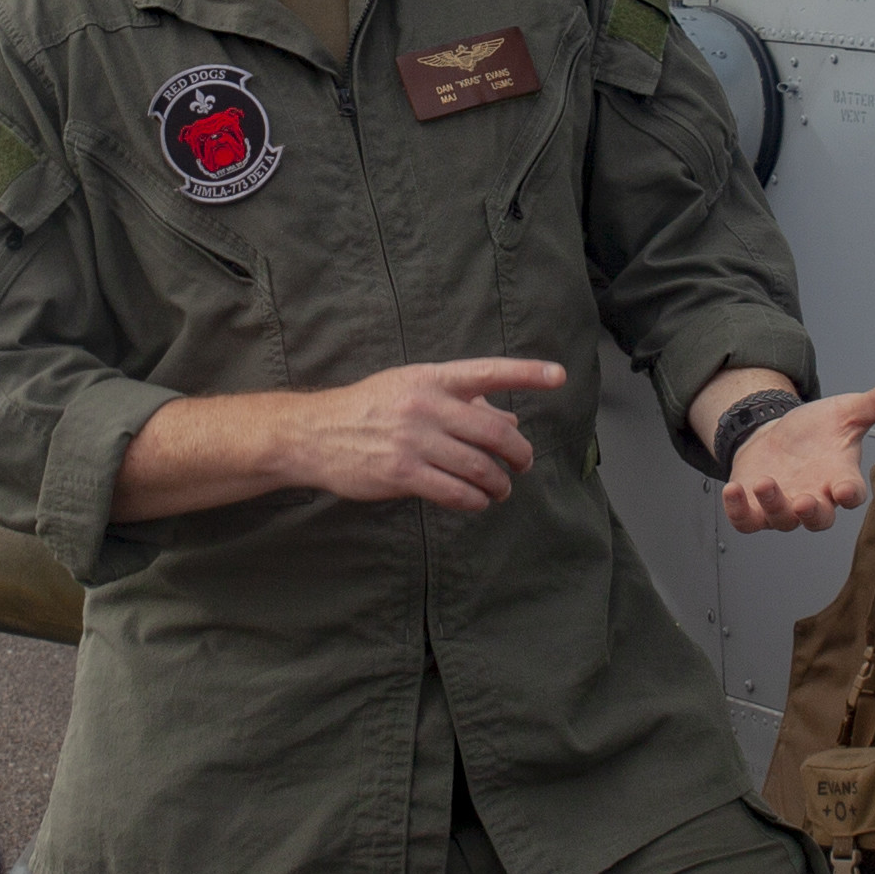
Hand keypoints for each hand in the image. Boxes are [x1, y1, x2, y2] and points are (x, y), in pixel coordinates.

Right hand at [288, 358, 565, 511]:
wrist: (315, 433)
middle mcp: (426, 405)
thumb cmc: (370, 409)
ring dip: (499, 483)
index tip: (559, 377)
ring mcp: (414, 439)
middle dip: (518, 453)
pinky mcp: (402, 473)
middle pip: (494, 431)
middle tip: (523, 464)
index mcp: (432, 378)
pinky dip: (475, 501)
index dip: (527, 373)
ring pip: (479, 466)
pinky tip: (478, 502)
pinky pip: (456, 492)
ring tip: (502, 489)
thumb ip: (462, 402)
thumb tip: (511, 424)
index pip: (489, 371)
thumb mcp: (413, 389)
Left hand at [721, 379, 874, 534]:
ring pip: (780, 520)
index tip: (846, 491)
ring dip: (773, 505)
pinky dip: (738, 511)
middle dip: (812, 514)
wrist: (777, 435)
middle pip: (818, 520)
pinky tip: (732, 491)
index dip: (850, 495)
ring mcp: (782, 506)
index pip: (851, 494)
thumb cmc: (817, 431)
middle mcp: (814, 498)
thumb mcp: (846, 411)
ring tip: (764, 482)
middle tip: (804, 503)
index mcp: (839, 478)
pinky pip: (746, 521)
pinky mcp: (754, 507)